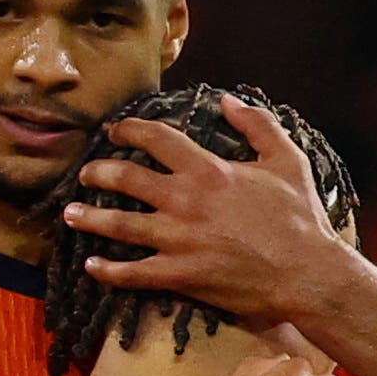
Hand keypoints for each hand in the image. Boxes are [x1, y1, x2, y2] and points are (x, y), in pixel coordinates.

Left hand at [61, 95, 360, 327]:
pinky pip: (132, 273)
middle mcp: (185, 201)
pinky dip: (108, 270)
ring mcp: (178, 240)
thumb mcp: (287, 159)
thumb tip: (229, 100)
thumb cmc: (300, 217)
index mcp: (208, 170)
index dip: (129, 131)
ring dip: (89, 219)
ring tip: (69, 214)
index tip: (114, 131)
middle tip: (85, 174)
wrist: (307, 272)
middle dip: (98, 173)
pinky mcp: (178, 275)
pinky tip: (91, 266)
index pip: (156, 139)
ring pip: (119, 226)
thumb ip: (257, 125)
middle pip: (126, 180)